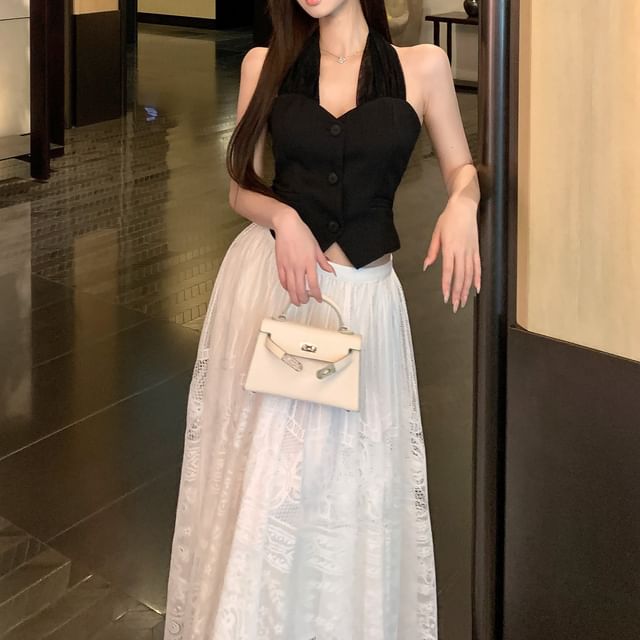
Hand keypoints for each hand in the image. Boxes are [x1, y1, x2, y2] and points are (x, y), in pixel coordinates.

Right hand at [272, 208, 335, 305]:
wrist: (287, 226)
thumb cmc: (301, 234)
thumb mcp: (317, 247)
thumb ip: (324, 262)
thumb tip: (331, 270)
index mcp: (309, 262)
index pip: (314, 284)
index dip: (317, 294)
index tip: (319, 298)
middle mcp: (298, 266)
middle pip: (300, 289)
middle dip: (304, 299)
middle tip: (306, 301)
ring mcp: (288, 266)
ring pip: (290, 288)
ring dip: (294, 297)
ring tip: (297, 301)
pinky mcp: (280, 264)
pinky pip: (282, 280)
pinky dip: (286, 287)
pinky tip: (289, 289)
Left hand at [422, 197, 480, 312]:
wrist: (464, 206)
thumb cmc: (449, 218)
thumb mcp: (436, 233)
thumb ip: (432, 251)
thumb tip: (426, 266)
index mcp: (450, 247)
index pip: (448, 271)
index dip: (447, 285)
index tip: (446, 297)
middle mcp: (462, 251)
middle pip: (460, 276)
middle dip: (458, 293)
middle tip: (455, 306)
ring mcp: (471, 251)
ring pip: (470, 274)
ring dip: (467, 289)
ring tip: (463, 301)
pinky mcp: (477, 249)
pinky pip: (478, 266)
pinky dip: (478, 278)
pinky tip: (477, 289)